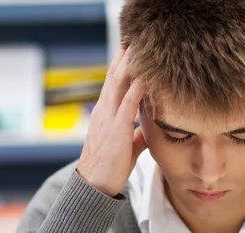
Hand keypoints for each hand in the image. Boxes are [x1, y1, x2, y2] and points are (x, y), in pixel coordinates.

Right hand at [77, 46, 146, 196]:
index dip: (124, 63)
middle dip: (126, 54)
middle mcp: (105, 110)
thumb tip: (149, 129)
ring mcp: (109, 118)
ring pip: (119, 83)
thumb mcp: (127, 146)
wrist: (95, 185)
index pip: (116, 81)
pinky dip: (137, 88)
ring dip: (131, 63)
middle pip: (116, 74)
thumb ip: (137, 134)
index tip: (133, 47)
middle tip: (135, 35)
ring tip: (141, 44)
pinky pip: (127, 104)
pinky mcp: (116, 130)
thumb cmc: (110, 167)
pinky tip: (146, 75)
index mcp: (107, 112)